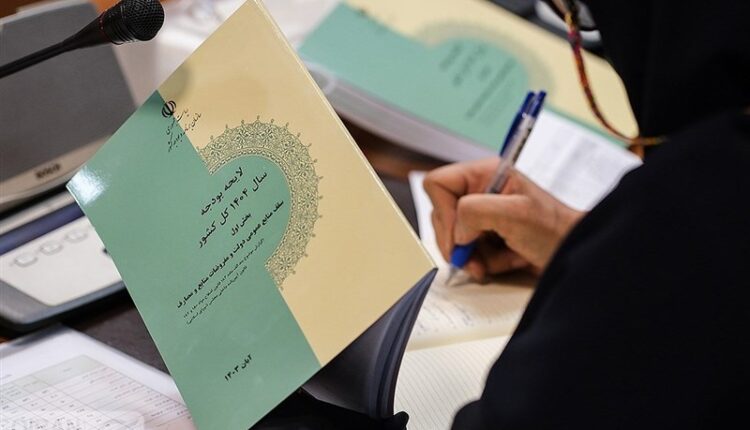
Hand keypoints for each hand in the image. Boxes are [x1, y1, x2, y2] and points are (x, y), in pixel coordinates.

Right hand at [423, 158, 583, 278]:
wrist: (573, 254)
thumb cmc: (554, 229)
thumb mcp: (515, 213)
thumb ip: (475, 212)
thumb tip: (456, 231)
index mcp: (484, 175)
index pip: (438, 184)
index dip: (442, 211)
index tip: (459, 235)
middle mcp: (480, 192)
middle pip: (441, 214)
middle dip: (454, 241)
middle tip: (469, 258)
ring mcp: (483, 216)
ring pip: (452, 237)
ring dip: (469, 256)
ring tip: (487, 265)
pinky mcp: (488, 237)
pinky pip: (468, 252)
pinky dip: (482, 263)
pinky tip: (503, 263)